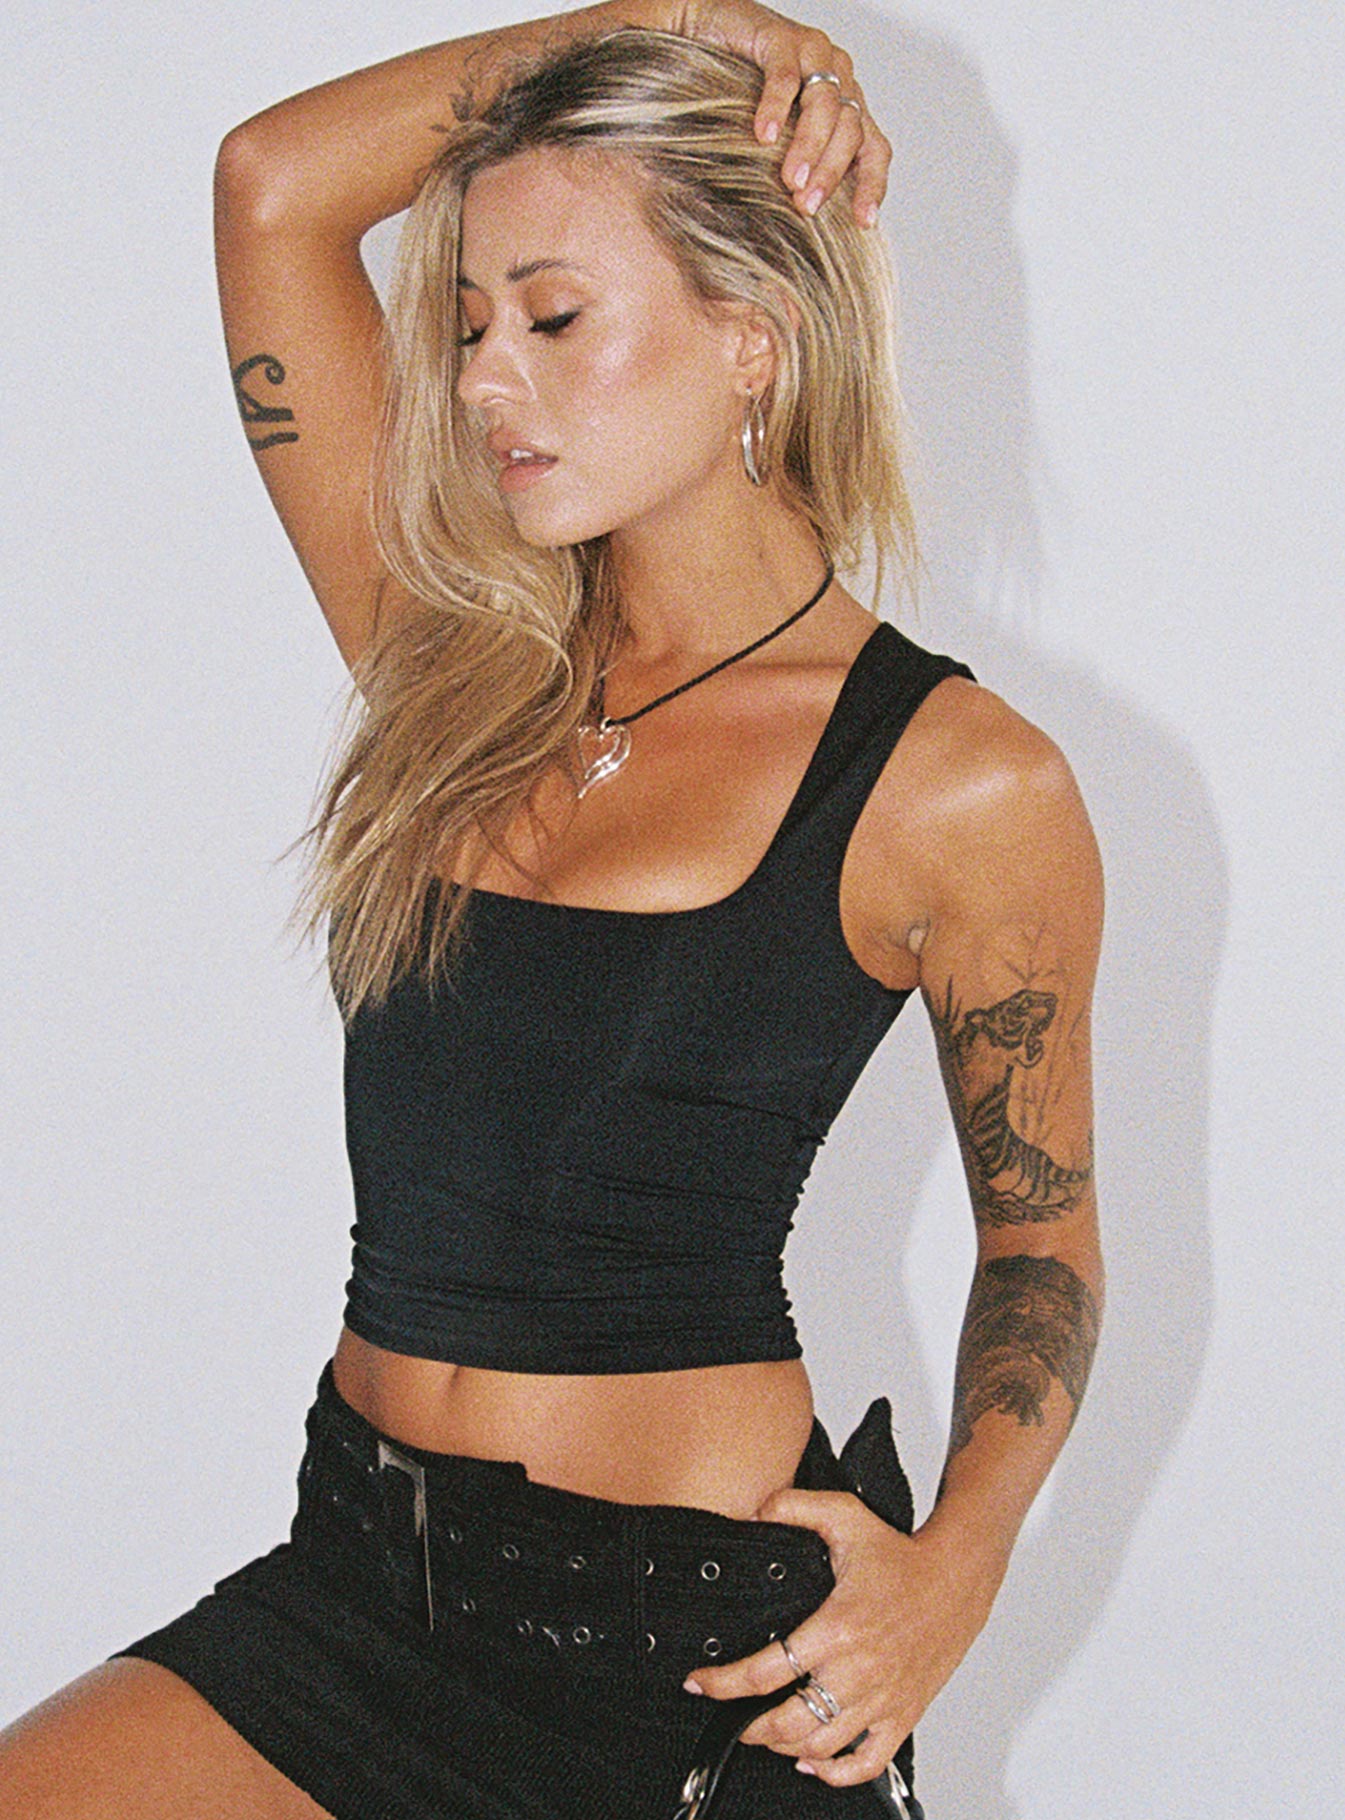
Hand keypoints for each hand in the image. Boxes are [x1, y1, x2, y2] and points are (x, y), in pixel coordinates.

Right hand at [619, 0, 890, 224]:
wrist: (700, 29)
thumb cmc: (733, 92)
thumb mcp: (772, 141)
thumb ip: (789, 171)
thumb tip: (794, 235)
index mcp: (845, 105)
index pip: (874, 148)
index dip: (872, 185)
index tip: (863, 222)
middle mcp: (838, 77)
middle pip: (851, 130)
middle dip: (830, 173)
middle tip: (805, 206)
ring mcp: (813, 53)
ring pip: (826, 104)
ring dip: (808, 147)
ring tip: (788, 179)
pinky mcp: (780, 36)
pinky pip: (786, 75)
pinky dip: (777, 108)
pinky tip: (762, 136)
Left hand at [681, 1489, 995, 1787]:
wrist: (956, 1579)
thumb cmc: (901, 1553)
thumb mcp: (844, 1515)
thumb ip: (794, 1506)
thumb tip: (753, 1510)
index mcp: (837, 1628)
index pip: (767, 1670)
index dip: (723, 1683)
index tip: (698, 1682)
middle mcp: (857, 1671)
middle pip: (788, 1723)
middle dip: (748, 1727)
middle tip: (728, 1718)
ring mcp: (881, 1699)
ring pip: (820, 1747)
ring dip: (783, 1747)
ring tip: (764, 1733)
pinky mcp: (902, 1715)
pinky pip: (866, 1763)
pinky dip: (836, 1774)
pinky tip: (814, 1763)